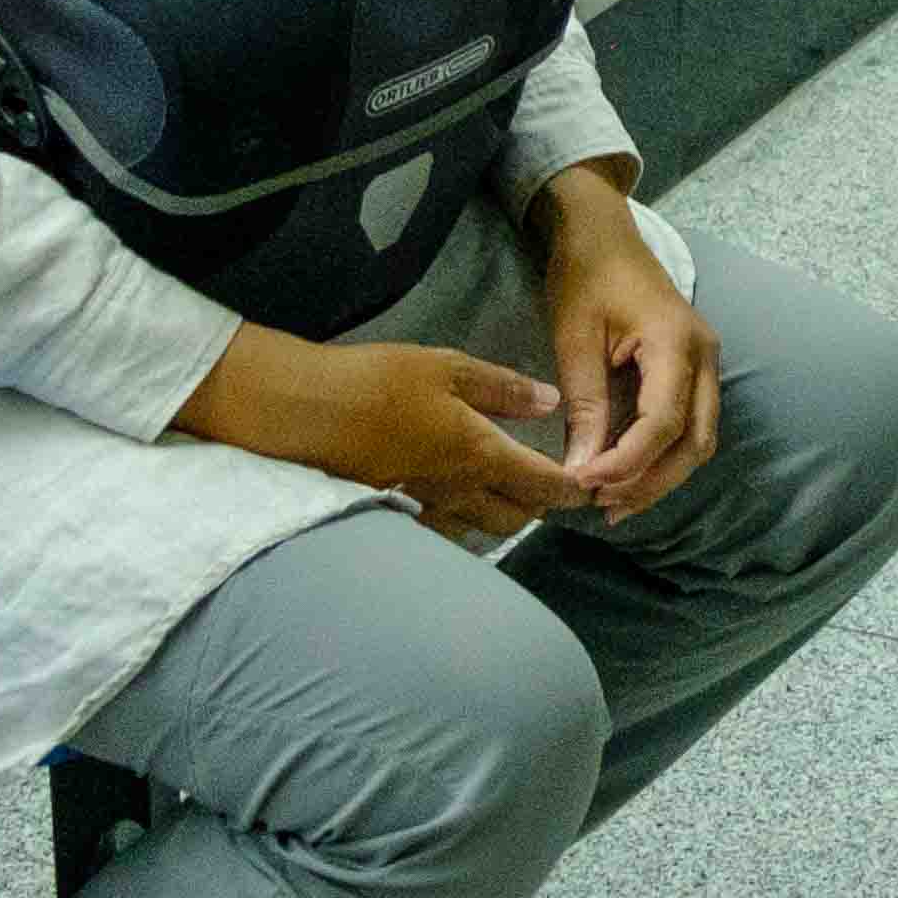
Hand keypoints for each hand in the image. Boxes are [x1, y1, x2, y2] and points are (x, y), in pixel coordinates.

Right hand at [176, 326, 583, 545]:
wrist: (306, 411)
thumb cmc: (379, 381)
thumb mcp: (447, 367)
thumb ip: (502, 388)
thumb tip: (551, 402)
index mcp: (479, 454)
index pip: (541, 485)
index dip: (571, 490)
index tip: (591, 488)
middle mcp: (457, 491)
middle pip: (515, 518)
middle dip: (541, 508)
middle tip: (554, 489)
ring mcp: (423, 507)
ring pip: (478, 530)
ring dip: (503, 518)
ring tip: (513, 499)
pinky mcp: (392, 511)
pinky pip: (441, 530)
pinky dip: (462, 524)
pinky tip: (460, 508)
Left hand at [533, 165, 722, 520]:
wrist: (602, 235)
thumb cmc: (586, 277)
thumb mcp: (575, 339)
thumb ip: (584, 405)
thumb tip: (580, 470)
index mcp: (675, 342)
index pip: (662, 422)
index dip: (627, 462)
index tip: (584, 483)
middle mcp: (704, 357)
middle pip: (694, 442)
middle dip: (651, 481)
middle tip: (602, 505)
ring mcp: (704, 363)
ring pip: (699, 440)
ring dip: (661, 476)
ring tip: (613, 501)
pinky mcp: (693, 370)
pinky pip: (689, 425)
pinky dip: (662, 456)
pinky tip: (626, 474)